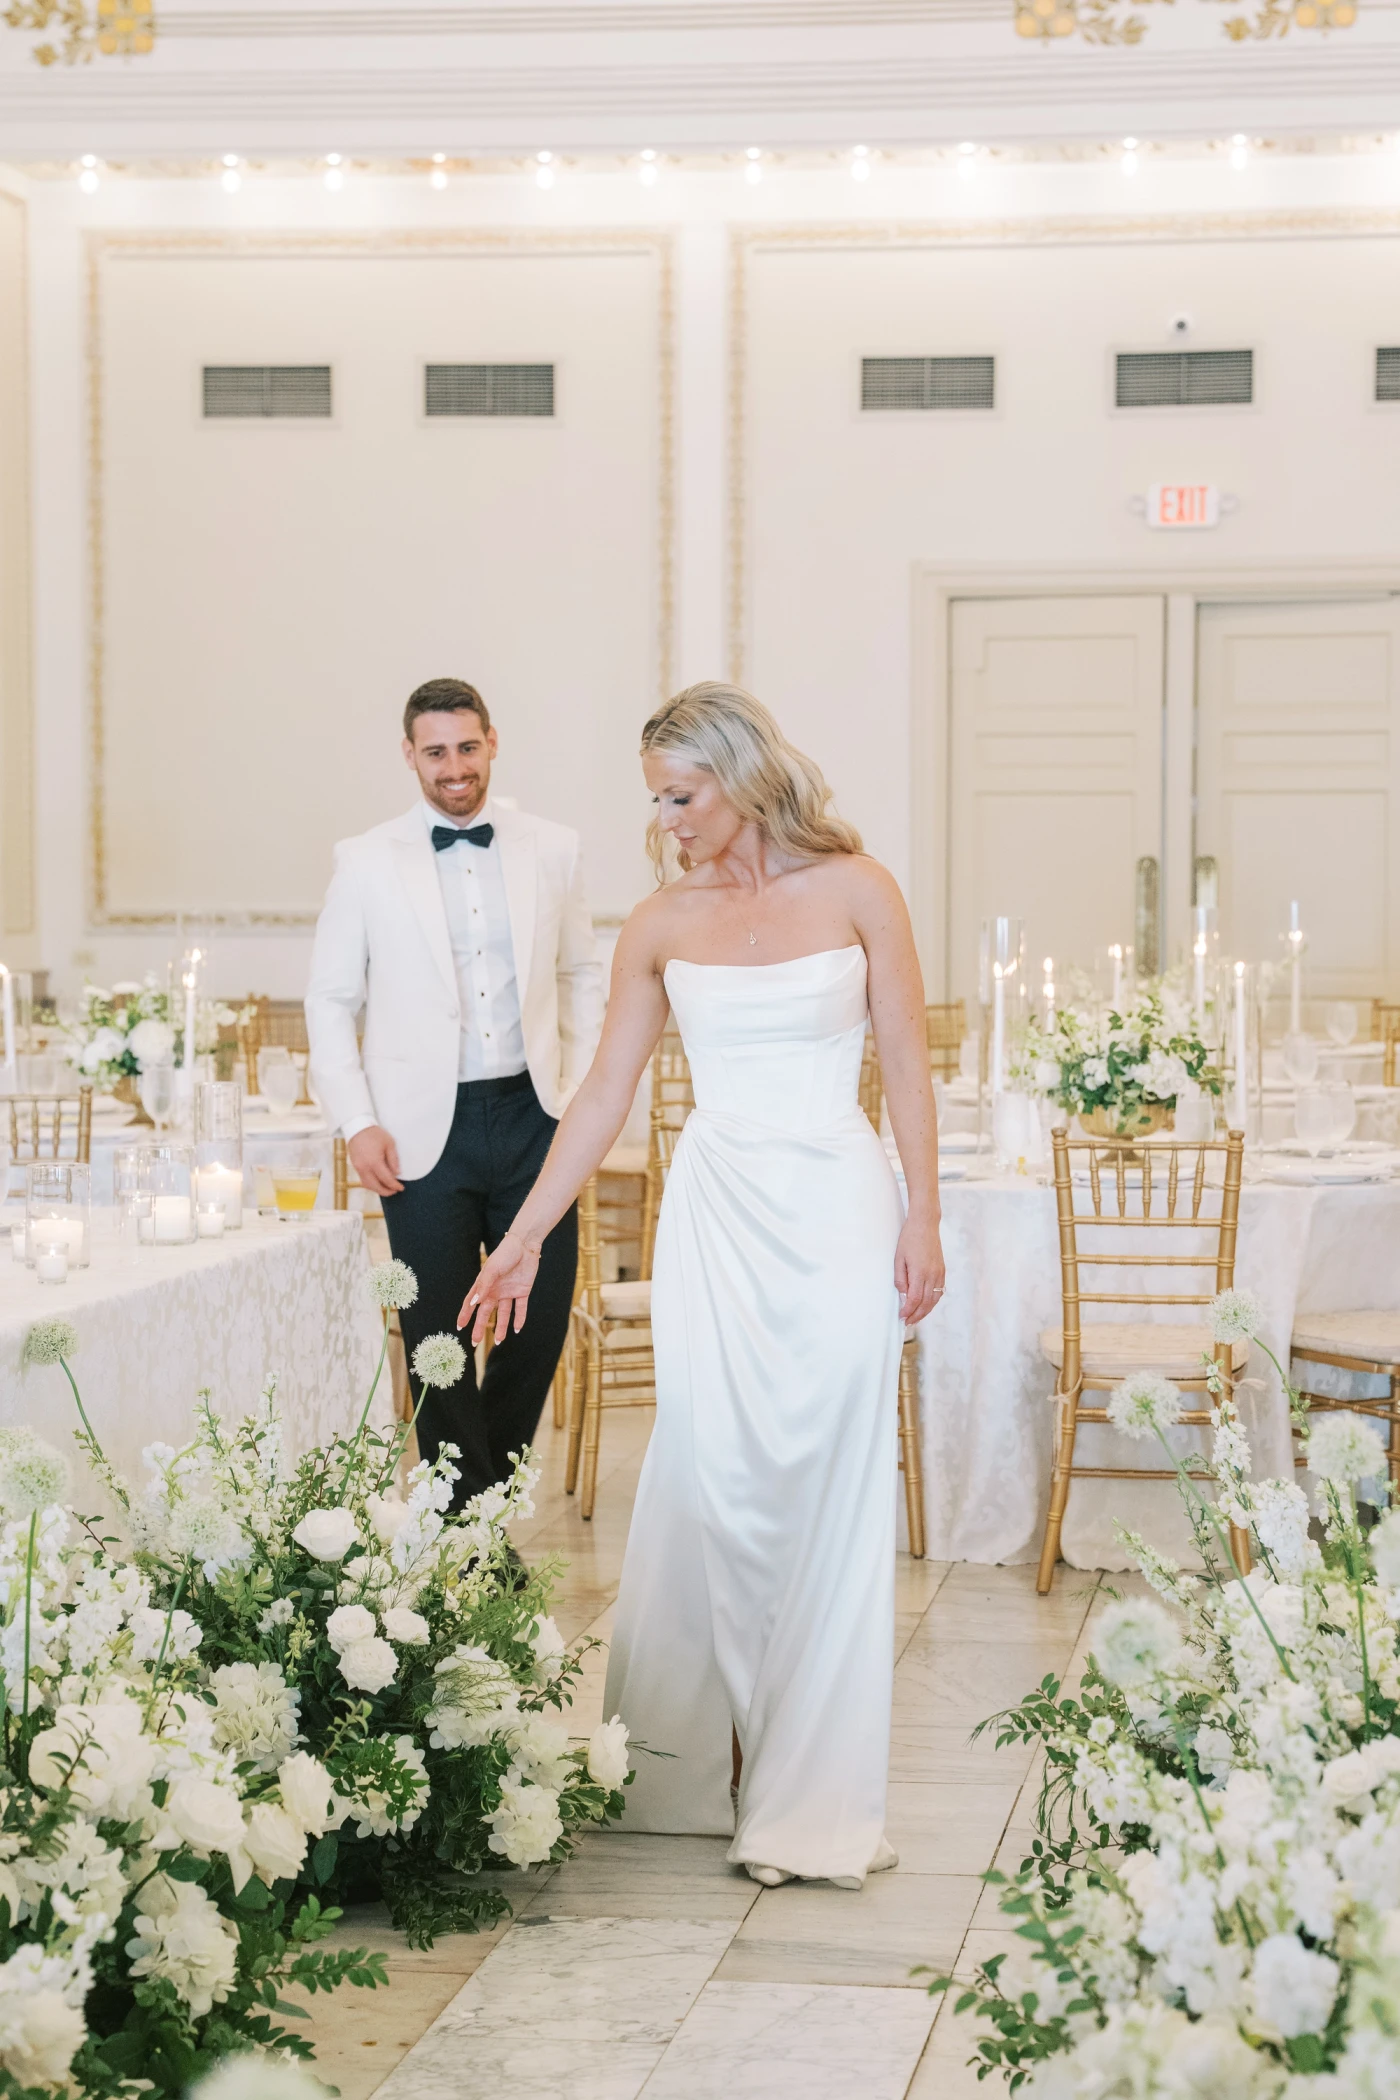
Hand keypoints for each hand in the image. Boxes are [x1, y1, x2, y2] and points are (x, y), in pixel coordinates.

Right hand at [348, 1125, 403, 1196]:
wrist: (358, 1127)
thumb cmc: (374, 1134)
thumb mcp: (389, 1144)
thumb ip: (393, 1160)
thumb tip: (397, 1173)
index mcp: (375, 1162)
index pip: (387, 1179)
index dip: (395, 1186)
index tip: (401, 1188)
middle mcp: (365, 1167)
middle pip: (376, 1186)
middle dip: (386, 1191)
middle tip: (395, 1191)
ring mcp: (358, 1168)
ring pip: (368, 1185)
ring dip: (378, 1189)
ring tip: (387, 1188)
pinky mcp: (355, 1166)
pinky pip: (363, 1180)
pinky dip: (371, 1184)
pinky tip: (378, 1182)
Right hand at [459, 1230, 540, 1345]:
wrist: (525, 1245)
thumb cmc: (505, 1254)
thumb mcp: (492, 1270)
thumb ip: (483, 1286)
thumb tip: (473, 1304)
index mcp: (484, 1285)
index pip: (471, 1303)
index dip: (465, 1315)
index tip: (459, 1327)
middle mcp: (495, 1291)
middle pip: (486, 1313)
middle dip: (480, 1327)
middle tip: (474, 1343)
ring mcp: (508, 1292)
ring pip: (504, 1314)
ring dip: (501, 1327)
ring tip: (499, 1342)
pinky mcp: (522, 1291)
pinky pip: (520, 1308)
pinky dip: (519, 1318)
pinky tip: (517, 1330)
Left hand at [895, 1216, 944, 1325]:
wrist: (925, 1224)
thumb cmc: (909, 1239)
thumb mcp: (899, 1258)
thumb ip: (900, 1278)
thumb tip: (903, 1294)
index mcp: (920, 1272)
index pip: (915, 1299)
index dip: (908, 1310)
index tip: (902, 1317)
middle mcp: (932, 1275)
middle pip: (926, 1303)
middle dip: (916, 1315)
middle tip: (908, 1322)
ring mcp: (939, 1273)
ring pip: (934, 1299)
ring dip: (925, 1311)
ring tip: (916, 1317)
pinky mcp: (942, 1270)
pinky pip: (939, 1291)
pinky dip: (933, 1301)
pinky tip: (926, 1304)